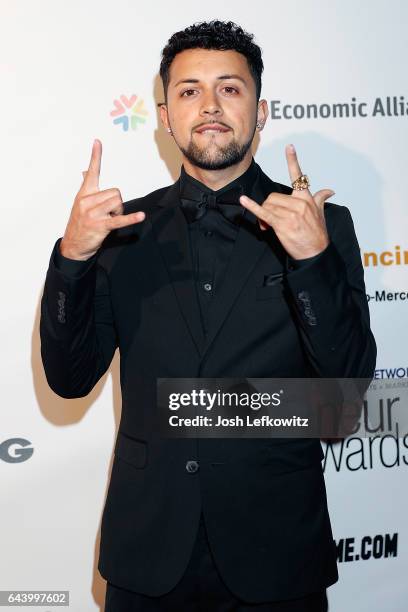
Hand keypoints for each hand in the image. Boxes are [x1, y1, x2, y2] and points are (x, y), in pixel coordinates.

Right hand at [60, 139, 145, 259]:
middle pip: (115, 192)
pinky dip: (131, 219)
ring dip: (119, 212)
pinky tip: (141, 216)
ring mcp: (93, 214)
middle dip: (117, 204)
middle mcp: (87, 201)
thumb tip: (84, 171)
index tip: (98, 141)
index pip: (92, 172)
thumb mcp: (80, 203)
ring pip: (118, 202)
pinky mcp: (100, 226)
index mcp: (84, 193)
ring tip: (109, 220)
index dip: (96, 156)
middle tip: (109, 214)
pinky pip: (119, 220)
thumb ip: (85, 186)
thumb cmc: (80, 223)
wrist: (73, 245)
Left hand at [239, 145, 333, 259]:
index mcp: (307, 199)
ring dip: (264, 217)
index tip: (289, 147)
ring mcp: (290, 214)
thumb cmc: (317, 234)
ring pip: (268, 206)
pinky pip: (263, 213)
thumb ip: (321, 198)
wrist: (316, 252)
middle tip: (272, 222)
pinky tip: (243, 200)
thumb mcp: (321, 213)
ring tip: (269, 228)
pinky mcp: (281, 224)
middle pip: (273, 197)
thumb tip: (330, 190)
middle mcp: (299, 203)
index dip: (293, 161)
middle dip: (269, 208)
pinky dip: (252, 207)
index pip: (299, 177)